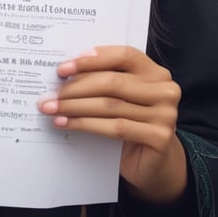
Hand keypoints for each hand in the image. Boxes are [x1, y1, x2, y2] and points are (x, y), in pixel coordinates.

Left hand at [37, 46, 186, 203]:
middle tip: (51, 94)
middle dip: (76, 87)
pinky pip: (115, 127)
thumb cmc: (130, 120)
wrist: (154, 161)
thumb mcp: (120, 95)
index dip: (91, 60)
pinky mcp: (160, 138)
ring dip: (75, 107)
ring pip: (110, 106)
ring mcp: (166, 114)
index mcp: (154, 71)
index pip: (122, 55)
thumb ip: (103, 79)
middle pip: (112, 82)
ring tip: (52, 109)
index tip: (63, 69)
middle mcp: (165, 89)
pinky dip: (86, 125)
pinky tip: (67, 124)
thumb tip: (64, 72)